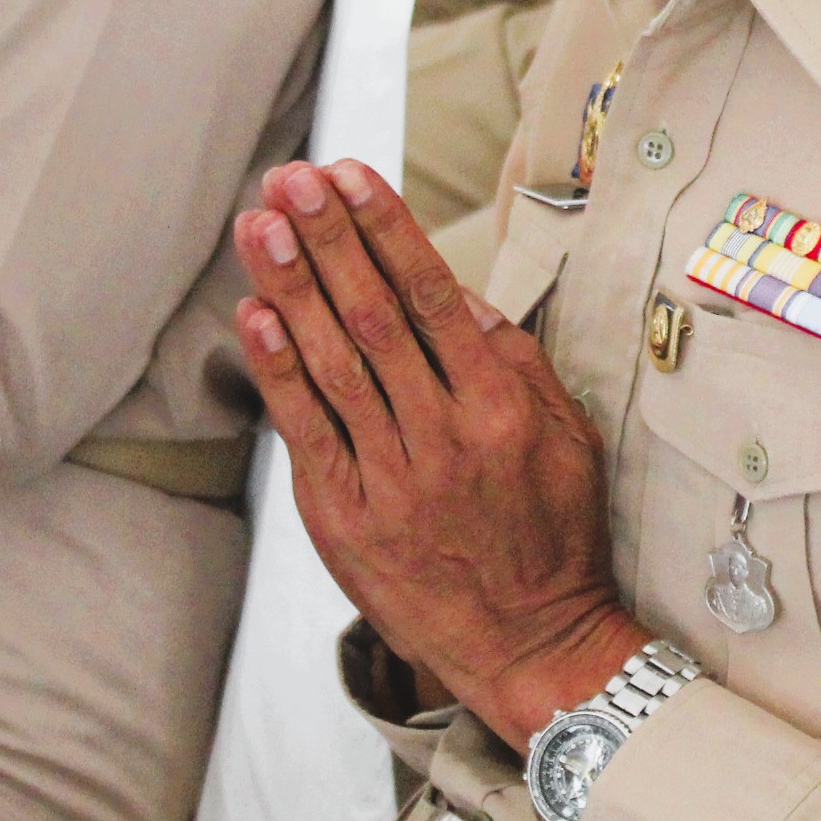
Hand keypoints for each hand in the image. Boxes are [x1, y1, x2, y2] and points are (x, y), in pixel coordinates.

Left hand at [232, 160, 637, 752]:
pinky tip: (254, 316)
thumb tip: (457, 292)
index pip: (434, 297)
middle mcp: (445, 438)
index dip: (386, 231)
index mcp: (501, 409)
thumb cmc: (551, 535)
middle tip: (292, 179)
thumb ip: (514, 362)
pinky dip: (278, 372)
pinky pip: (307, 433)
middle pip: (375, 318)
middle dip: (329, 240)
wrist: (529, 644)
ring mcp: (392, 481)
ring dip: (291, 288)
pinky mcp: (347, 520)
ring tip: (262, 224)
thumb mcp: (566, 439)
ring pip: (333, 366)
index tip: (351, 176)